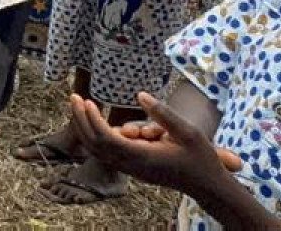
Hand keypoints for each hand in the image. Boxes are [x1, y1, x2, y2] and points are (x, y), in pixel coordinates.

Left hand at [70, 93, 241, 192]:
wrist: (207, 186)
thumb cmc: (200, 157)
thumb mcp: (188, 132)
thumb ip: (163, 114)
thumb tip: (140, 95)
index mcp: (143, 157)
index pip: (107, 140)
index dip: (93, 121)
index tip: (87, 101)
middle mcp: (132, 166)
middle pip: (96, 145)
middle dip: (81, 120)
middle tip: (74, 96)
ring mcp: (131, 169)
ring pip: (98, 150)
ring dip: (85, 127)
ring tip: (79, 104)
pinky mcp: (132, 168)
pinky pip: (106, 153)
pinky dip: (96, 135)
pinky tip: (95, 118)